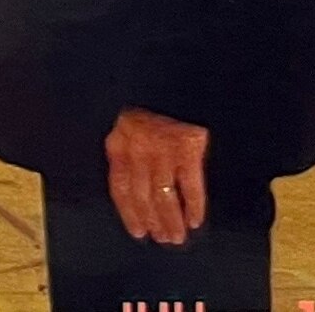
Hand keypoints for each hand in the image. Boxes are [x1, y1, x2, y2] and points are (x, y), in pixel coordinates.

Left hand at [105, 108, 208, 244]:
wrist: (170, 75)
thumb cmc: (149, 101)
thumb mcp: (125, 121)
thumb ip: (126, 149)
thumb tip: (129, 184)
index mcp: (118, 143)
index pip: (120, 187)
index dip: (129, 212)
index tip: (137, 230)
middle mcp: (137, 149)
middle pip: (142, 195)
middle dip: (152, 221)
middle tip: (163, 239)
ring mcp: (162, 149)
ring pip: (164, 195)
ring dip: (172, 220)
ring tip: (177, 236)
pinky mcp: (187, 147)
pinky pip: (190, 185)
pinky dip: (193, 205)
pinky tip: (196, 219)